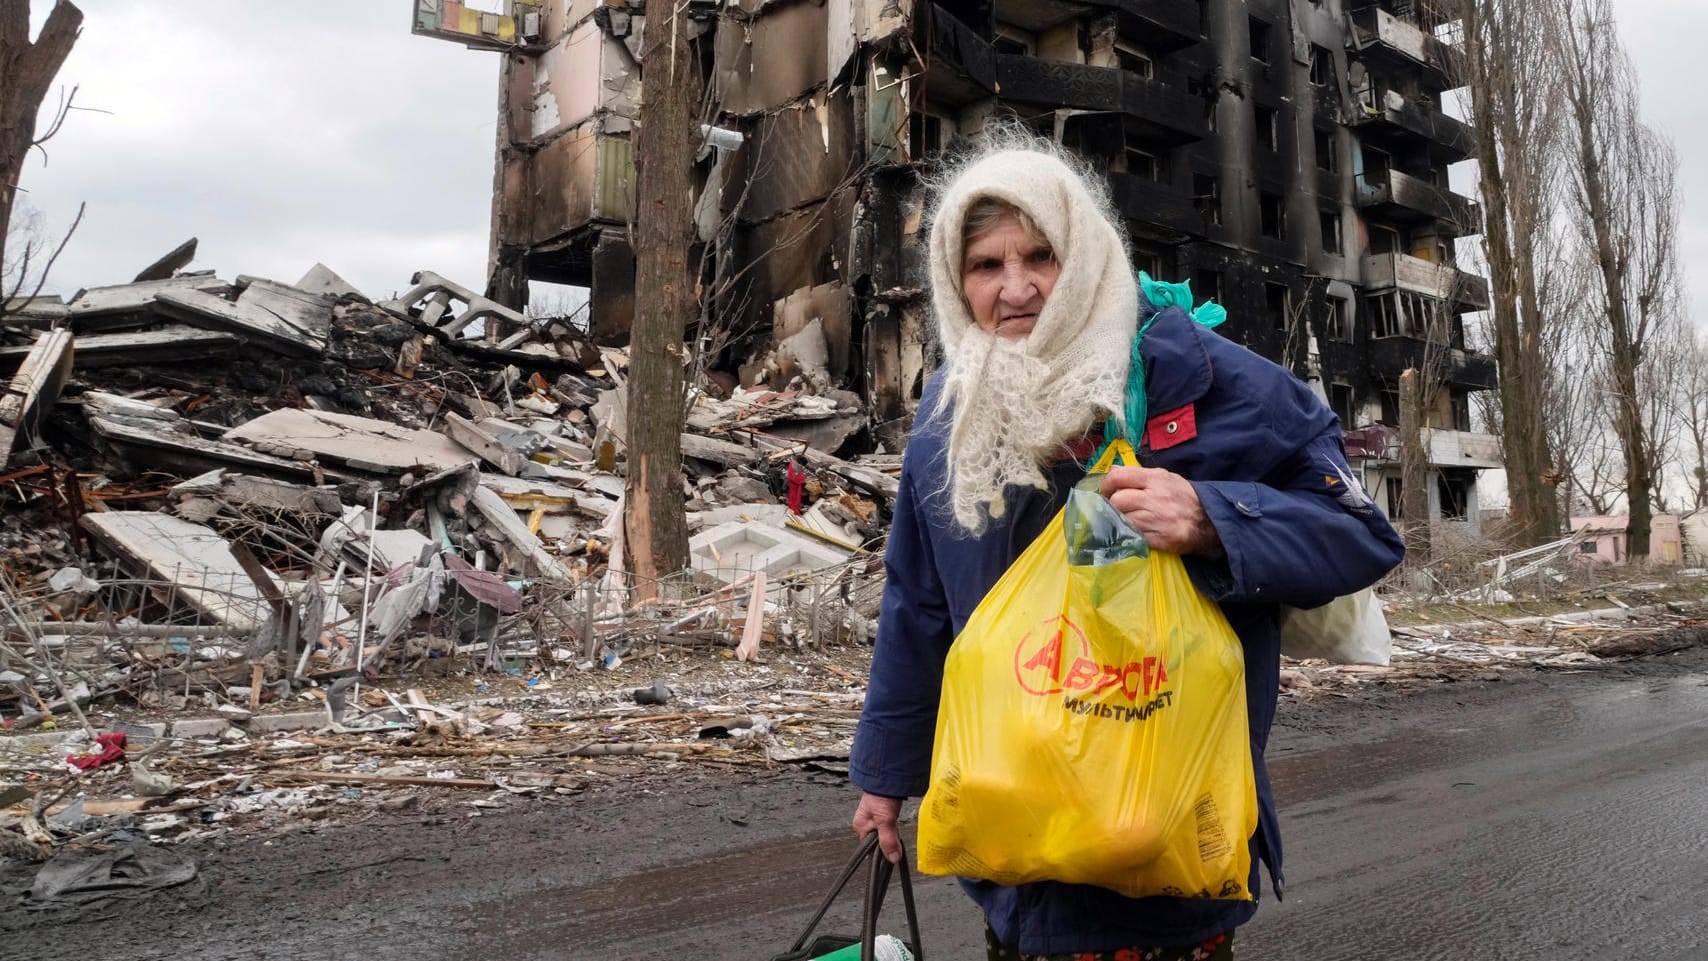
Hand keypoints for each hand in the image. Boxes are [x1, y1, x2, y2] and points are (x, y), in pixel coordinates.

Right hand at [852, 792, 903, 862]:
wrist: (889, 777)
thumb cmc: (882, 795)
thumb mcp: (885, 821)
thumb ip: (888, 840)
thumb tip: (893, 858)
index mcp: (860, 826)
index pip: (869, 848)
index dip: (881, 851)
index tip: (892, 853)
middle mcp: (865, 823)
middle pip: (877, 842)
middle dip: (887, 841)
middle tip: (896, 837)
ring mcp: (873, 817)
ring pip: (884, 834)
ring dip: (892, 834)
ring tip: (896, 828)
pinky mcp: (882, 812)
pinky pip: (888, 826)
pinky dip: (894, 827)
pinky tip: (898, 824)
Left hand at [1100, 466, 1223, 556]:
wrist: (1208, 522)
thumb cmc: (1184, 498)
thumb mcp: (1166, 478)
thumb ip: (1139, 475)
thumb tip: (1113, 473)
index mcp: (1155, 479)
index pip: (1118, 476)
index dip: (1106, 485)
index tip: (1106, 492)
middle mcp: (1154, 497)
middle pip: (1117, 500)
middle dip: (1112, 506)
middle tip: (1115, 509)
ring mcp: (1155, 519)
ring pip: (1122, 519)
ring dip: (1119, 521)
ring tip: (1125, 521)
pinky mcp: (1157, 539)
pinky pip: (1132, 536)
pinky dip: (1129, 534)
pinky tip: (1135, 532)